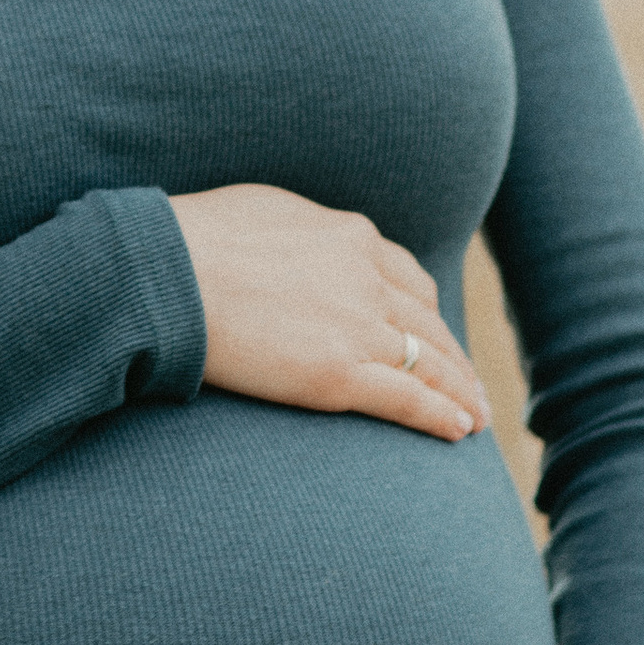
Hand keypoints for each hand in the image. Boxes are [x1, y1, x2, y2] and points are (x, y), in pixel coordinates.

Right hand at [166, 184, 489, 441]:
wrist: (168, 271)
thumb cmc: (191, 240)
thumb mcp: (262, 214)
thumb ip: (297, 235)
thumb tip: (293, 245)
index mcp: (349, 238)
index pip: (407, 280)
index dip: (426, 313)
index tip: (436, 334)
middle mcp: (366, 279)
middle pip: (428, 323)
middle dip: (454, 357)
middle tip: (470, 384)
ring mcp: (358, 327)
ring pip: (430, 363)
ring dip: (460, 392)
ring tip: (475, 416)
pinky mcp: (339, 374)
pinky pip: (407, 398)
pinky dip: (440, 415)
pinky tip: (459, 430)